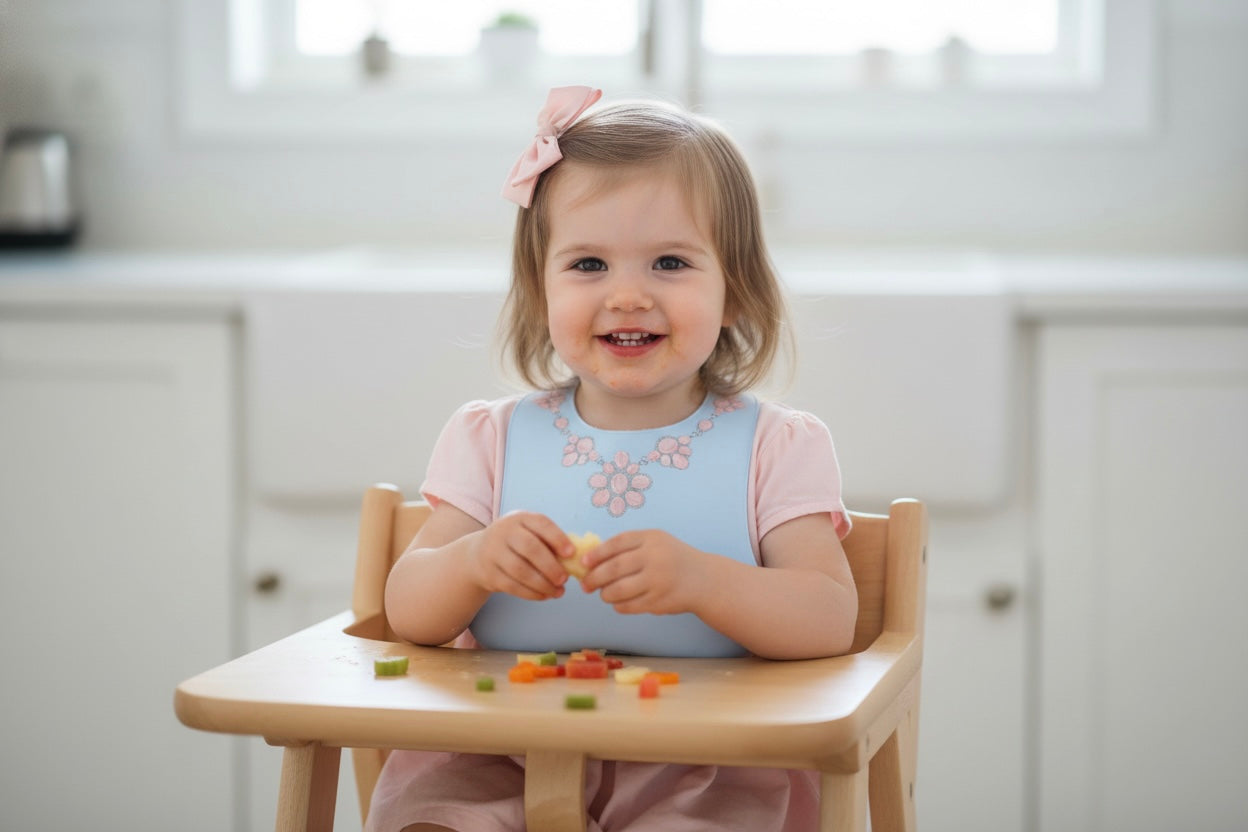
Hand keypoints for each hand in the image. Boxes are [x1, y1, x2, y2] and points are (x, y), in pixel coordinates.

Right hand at [468, 511, 572, 600]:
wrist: (478, 554)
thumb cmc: (515, 543)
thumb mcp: (528, 533)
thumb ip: (548, 542)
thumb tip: (575, 560)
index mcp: (519, 518)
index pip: (540, 523)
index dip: (557, 538)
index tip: (571, 553)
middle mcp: (504, 532)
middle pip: (529, 548)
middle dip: (550, 566)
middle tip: (564, 579)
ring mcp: (493, 552)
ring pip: (520, 570)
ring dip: (543, 584)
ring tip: (558, 591)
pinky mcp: (489, 574)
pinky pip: (513, 586)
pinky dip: (531, 594)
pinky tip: (544, 595)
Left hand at [581, 529, 707, 614]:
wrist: (703, 579)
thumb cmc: (672, 558)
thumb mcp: (656, 542)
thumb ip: (629, 546)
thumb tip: (592, 559)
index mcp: (651, 539)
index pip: (616, 544)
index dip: (596, 554)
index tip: (584, 562)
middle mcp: (655, 558)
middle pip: (614, 568)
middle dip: (594, 578)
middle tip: (586, 585)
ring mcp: (658, 581)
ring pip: (618, 590)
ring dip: (605, 594)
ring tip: (604, 594)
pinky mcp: (659, 601)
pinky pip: (629, 606)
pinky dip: (619, 605)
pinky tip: (619, 602)